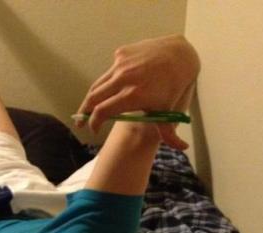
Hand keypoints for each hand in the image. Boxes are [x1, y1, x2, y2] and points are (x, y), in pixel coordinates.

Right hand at [76, 34, 199, 149]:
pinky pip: (109, 72)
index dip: (94, 122)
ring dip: (91, 98)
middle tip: (80, 123)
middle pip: (93, 97)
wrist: (179, 55)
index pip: (103, 111)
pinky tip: (116, 86)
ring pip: (98, 84)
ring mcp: (120, 64)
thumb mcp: (169, 111)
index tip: (94, 129)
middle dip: (84, 112)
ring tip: (89, 108)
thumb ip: (170, 134)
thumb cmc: (172, 87)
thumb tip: (183, 148)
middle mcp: (124, 78)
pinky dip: (108, 82)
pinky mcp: (120, 54)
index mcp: (133, 95)